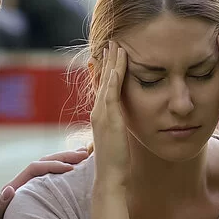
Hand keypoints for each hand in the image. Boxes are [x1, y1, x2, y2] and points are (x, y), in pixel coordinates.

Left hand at [0, 148, 89, 218]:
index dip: (52, 165)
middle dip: (64, 157)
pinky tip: (81, 178)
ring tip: (86, 158)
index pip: (35, 169)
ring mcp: (34, 196)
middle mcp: (25, 188)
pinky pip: (55, 188)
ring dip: (67, 163)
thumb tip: (10, 189)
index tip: (70, 168)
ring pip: (51, 173)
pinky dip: (68, 180)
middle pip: (45, 164)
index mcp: (16, 189)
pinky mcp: (41, 205)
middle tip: (84, 154)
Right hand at [90, 40, 130, 186]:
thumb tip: (121, 124)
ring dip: (111, 62)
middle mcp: (97, 112)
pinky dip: (114, 77)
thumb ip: (116, 128)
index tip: (109, 55)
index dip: (105, 70)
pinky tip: (118, 64)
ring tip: (116, 45)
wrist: (110, 177)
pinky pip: (111, 93)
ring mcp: (101, 114)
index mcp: (99, 116)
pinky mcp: (109, 119)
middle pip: (101, 80)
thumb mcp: (116, 140)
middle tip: (111, 42)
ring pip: (106, 82)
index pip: (102, 87)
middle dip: (107, 60)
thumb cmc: (115, 162)